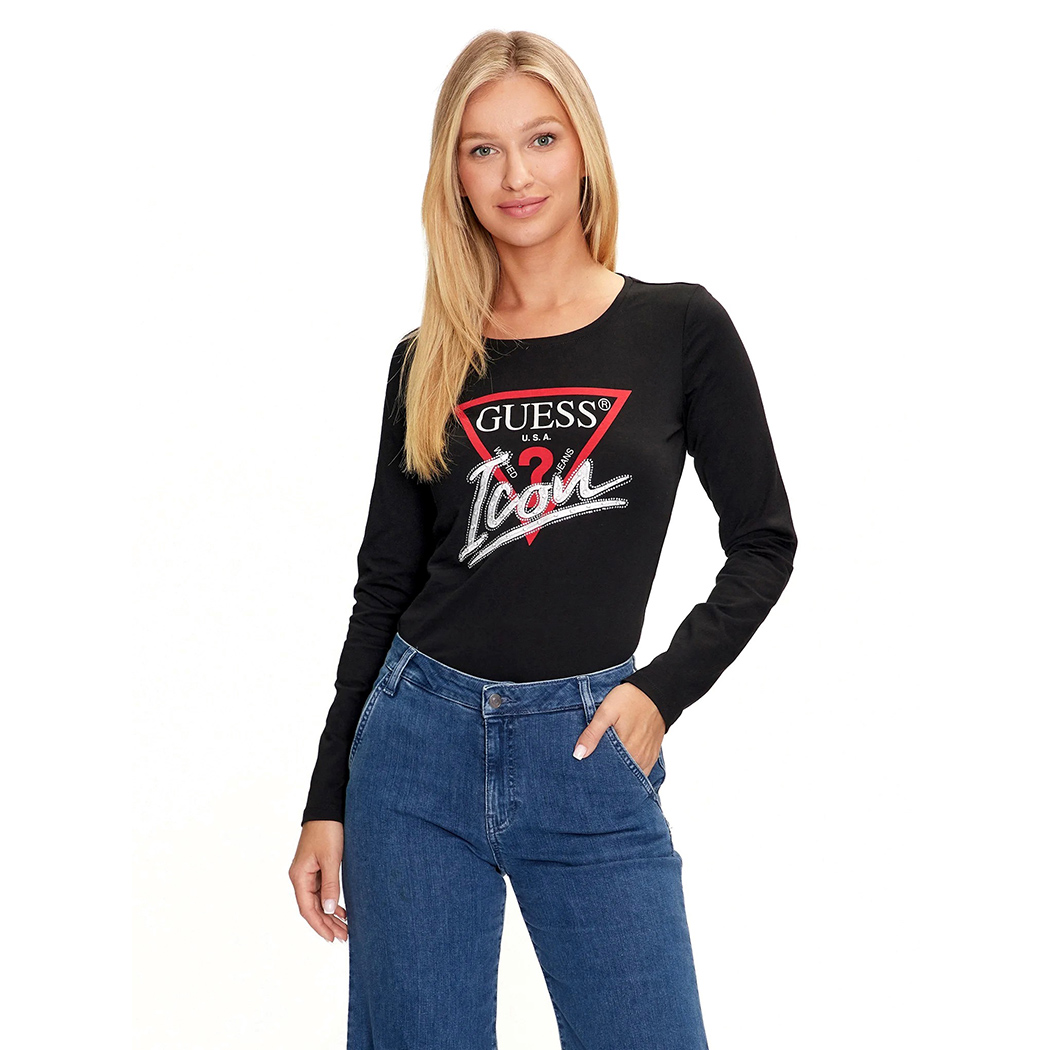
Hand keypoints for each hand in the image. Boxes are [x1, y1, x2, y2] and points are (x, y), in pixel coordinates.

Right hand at [289, 820, 347, 942]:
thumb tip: (329, 910)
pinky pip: (322, 891)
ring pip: (318, 900)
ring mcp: (308, 873)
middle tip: (344, 936)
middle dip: (327, 923)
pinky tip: (342, 910)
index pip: (308, 909)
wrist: (327, 808)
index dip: (320, 925)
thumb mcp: (331, 858)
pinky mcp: (316, 867)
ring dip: (330, 914)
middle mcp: (301, 877)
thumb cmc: (327, 830)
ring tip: (345, 928)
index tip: (331, 938)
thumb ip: (330, 885)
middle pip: (313, 907)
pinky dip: (331, 901)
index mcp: (299, 876)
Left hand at [573, 683, 664, 777]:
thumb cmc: (630, 699)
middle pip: (619, 774)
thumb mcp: (606, 712)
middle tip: (595, 765)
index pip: (607, 773)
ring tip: (608, 761)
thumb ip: (592, 734)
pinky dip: (630, 769)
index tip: (587, 768)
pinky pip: (641, 770)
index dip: (596, 772)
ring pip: (630, 773)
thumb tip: (579, 755)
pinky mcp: (652, 755)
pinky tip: (621, 761)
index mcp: (628, 751)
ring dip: (619, 771)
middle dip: (606, 773)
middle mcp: (640, 759)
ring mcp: (647, 758)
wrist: (655, 692)